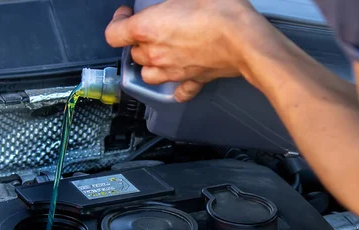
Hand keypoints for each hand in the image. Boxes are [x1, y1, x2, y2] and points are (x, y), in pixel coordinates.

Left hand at [105, 0, 273, 101]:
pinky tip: (180, 75)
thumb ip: (172, 1)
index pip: (113, 34)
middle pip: (134, 53)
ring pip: (148, 74)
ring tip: (161, 53)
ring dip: (150, 64)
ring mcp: (171, 71)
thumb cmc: (220, 11)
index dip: (116, 23)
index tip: (125, 16)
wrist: (245, 39)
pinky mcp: (190, 81)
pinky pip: (177, 91)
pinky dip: (175, 86)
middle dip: (139, 41)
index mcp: (147, 29)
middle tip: (153, 29)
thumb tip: (173, 2)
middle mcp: (155, 53)